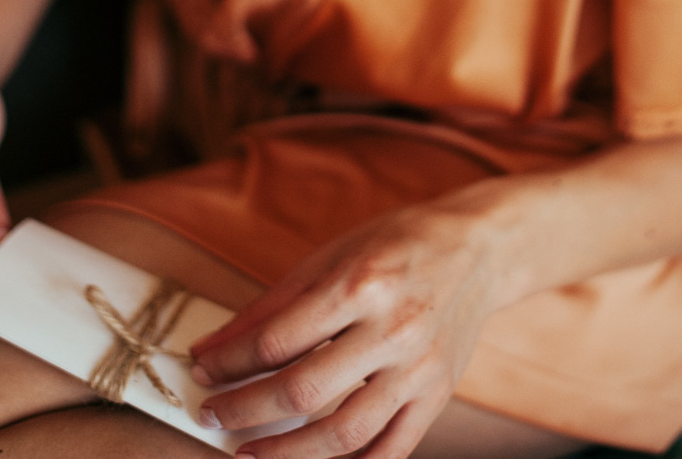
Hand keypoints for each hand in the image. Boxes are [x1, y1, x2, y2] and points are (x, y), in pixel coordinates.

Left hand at [189, 199, 504, 458]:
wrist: (479, 249)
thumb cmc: (397, 244)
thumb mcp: (331, 255)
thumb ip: (272, 304)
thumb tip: (212, 347)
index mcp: (360, 283)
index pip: (277, 339)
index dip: (229, 361)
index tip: (201, 370)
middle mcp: (392, 328)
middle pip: (303, 389)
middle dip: (245, 409)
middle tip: (211, 414)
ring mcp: (419, 368)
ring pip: (344, 433)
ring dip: (287, 454)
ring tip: (249, 453)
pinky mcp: (438, 395)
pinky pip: (392, 451)